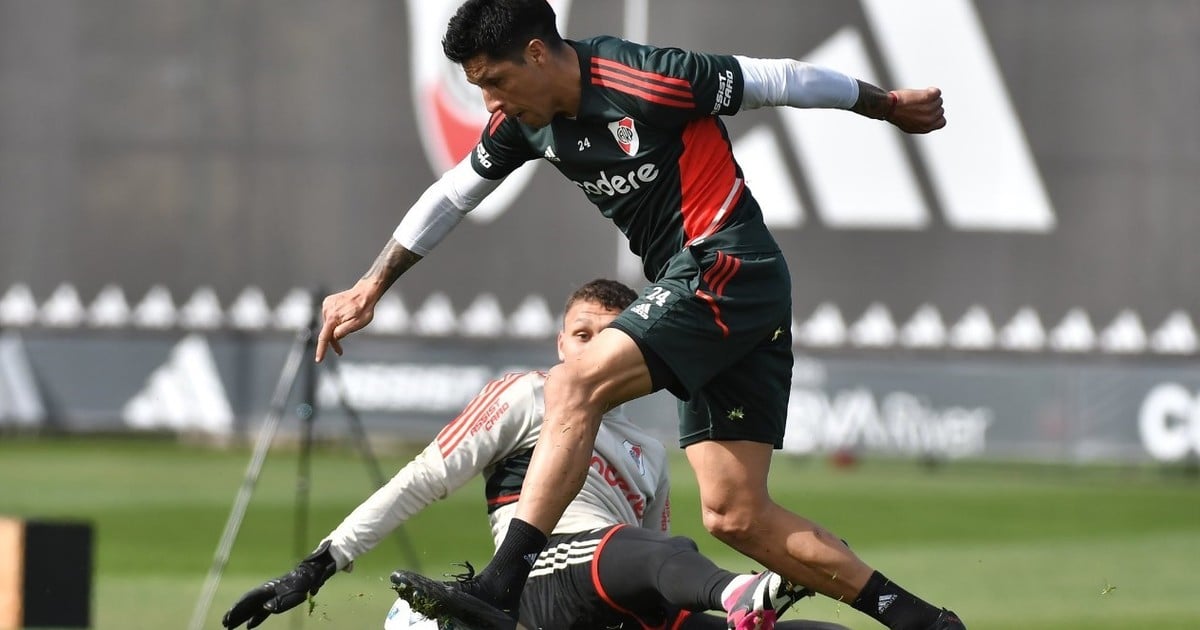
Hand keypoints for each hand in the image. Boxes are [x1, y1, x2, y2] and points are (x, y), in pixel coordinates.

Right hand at [222, 543, 336, 628]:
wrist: (312, 573)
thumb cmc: (304, 582)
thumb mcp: (295, 592)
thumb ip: (281, 602)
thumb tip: (265, 609)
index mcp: (268, 588)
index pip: (250, 599)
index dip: (239, 608)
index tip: (229, 618)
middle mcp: (266, 591)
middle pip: (248, 603)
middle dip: (236, 613)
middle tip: (225, 624)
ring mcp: (270, 594)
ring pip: (253, 607)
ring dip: (242, 616)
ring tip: (230, 626)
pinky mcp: (276, 599)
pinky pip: (262, 610)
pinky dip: (255, 618)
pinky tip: (249, 626)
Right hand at [315, 281, 379, 361]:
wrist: (365, 293)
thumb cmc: (364, 309)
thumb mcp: (357, 324)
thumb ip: (343, 331)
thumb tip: (333, 337)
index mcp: (332, 318)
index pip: (324, 337)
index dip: (321, 350)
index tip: (318, 359)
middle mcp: (326, 310)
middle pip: (327, 332)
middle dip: (333, 341)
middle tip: (340, 351)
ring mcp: (326, 305)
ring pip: (328, 324)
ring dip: (335, 329)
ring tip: (348, 322)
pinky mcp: (328, 301)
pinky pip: (329, 316)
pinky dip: (334, 320)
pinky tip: (344, 316)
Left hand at [886, 87, 945, 133]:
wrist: (890, 107)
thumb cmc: (896, 115)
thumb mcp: (909, 126)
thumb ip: (921, 124)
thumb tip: (929, 120)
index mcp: (926, 128)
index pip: (942, 122)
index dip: (936, 116)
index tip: (929, 111)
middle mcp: (930, 120)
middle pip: (940, 110)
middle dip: (932, 105)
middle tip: (920, 103)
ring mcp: (930, 108)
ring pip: (938, 100)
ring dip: (931, 97)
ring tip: (919, 98)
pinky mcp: (928, 97)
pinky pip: (937, 92)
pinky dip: (932, 90)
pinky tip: (925, 90)